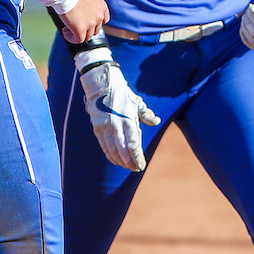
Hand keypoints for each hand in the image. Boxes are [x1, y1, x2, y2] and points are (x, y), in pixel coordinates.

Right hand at [59, 0, 108, 43]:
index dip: (95, 23)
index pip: (104, 20)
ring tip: (68, 27)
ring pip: (87, 36)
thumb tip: (86, 3)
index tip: (87, 21)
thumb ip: (91, 1)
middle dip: (86, 28)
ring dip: (78, 33)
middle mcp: (99, 16)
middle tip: (75, 24)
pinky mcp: (81, 30)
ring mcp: (91, 24)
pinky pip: (78, 40)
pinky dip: (72, 38)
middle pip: (95, 29)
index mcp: (102, 7)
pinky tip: (65, 32)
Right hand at [77, 48, 160, 171]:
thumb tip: (156, 121)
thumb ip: (146, 114)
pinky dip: (110, 155)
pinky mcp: (97, 128)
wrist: (103, 85)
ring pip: (112, 150)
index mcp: (128, 120)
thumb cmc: (123, 94)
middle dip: (130, 162)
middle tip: (135, 169)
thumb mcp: (137, 102)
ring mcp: (105, 128)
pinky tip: (115, 160)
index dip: (138, 157)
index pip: (133, 144)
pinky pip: (104, 146)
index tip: (142, 165)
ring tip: (126, 166)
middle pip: (123, 151)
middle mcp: (116, 126)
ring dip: (120, 161)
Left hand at [240, 0, 253, 50]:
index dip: (251, 15)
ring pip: (252, 40)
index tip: (251, 6)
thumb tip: (253, 10)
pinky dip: (245, 37)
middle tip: (247, 12)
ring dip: (245, 28)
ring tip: (247, 17)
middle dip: (247, 21)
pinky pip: (252, 46)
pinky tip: (245, 26)